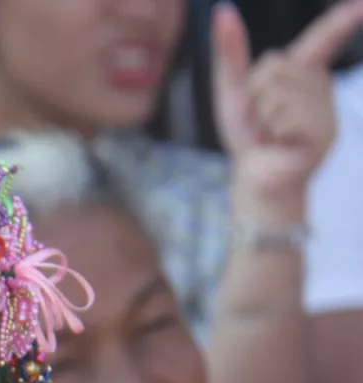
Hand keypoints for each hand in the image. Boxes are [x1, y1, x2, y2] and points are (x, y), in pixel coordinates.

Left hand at [212, 0, 362, 212]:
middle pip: (275, 66)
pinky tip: (281, 143)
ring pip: (278, 93)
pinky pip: (288, 116)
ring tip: (271, 133)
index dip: (342, 21)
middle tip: (262, 119)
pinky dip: (273, 130)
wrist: (255, 176)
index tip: (361, 5)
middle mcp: (319, 87)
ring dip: (262, 115)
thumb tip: (223, 10)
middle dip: (254, 92)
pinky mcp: (325, 133)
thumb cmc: (248, 132)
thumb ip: (230, 52)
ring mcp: (326, 110)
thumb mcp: (233, 89)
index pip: (322, 39)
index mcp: (300, 73)